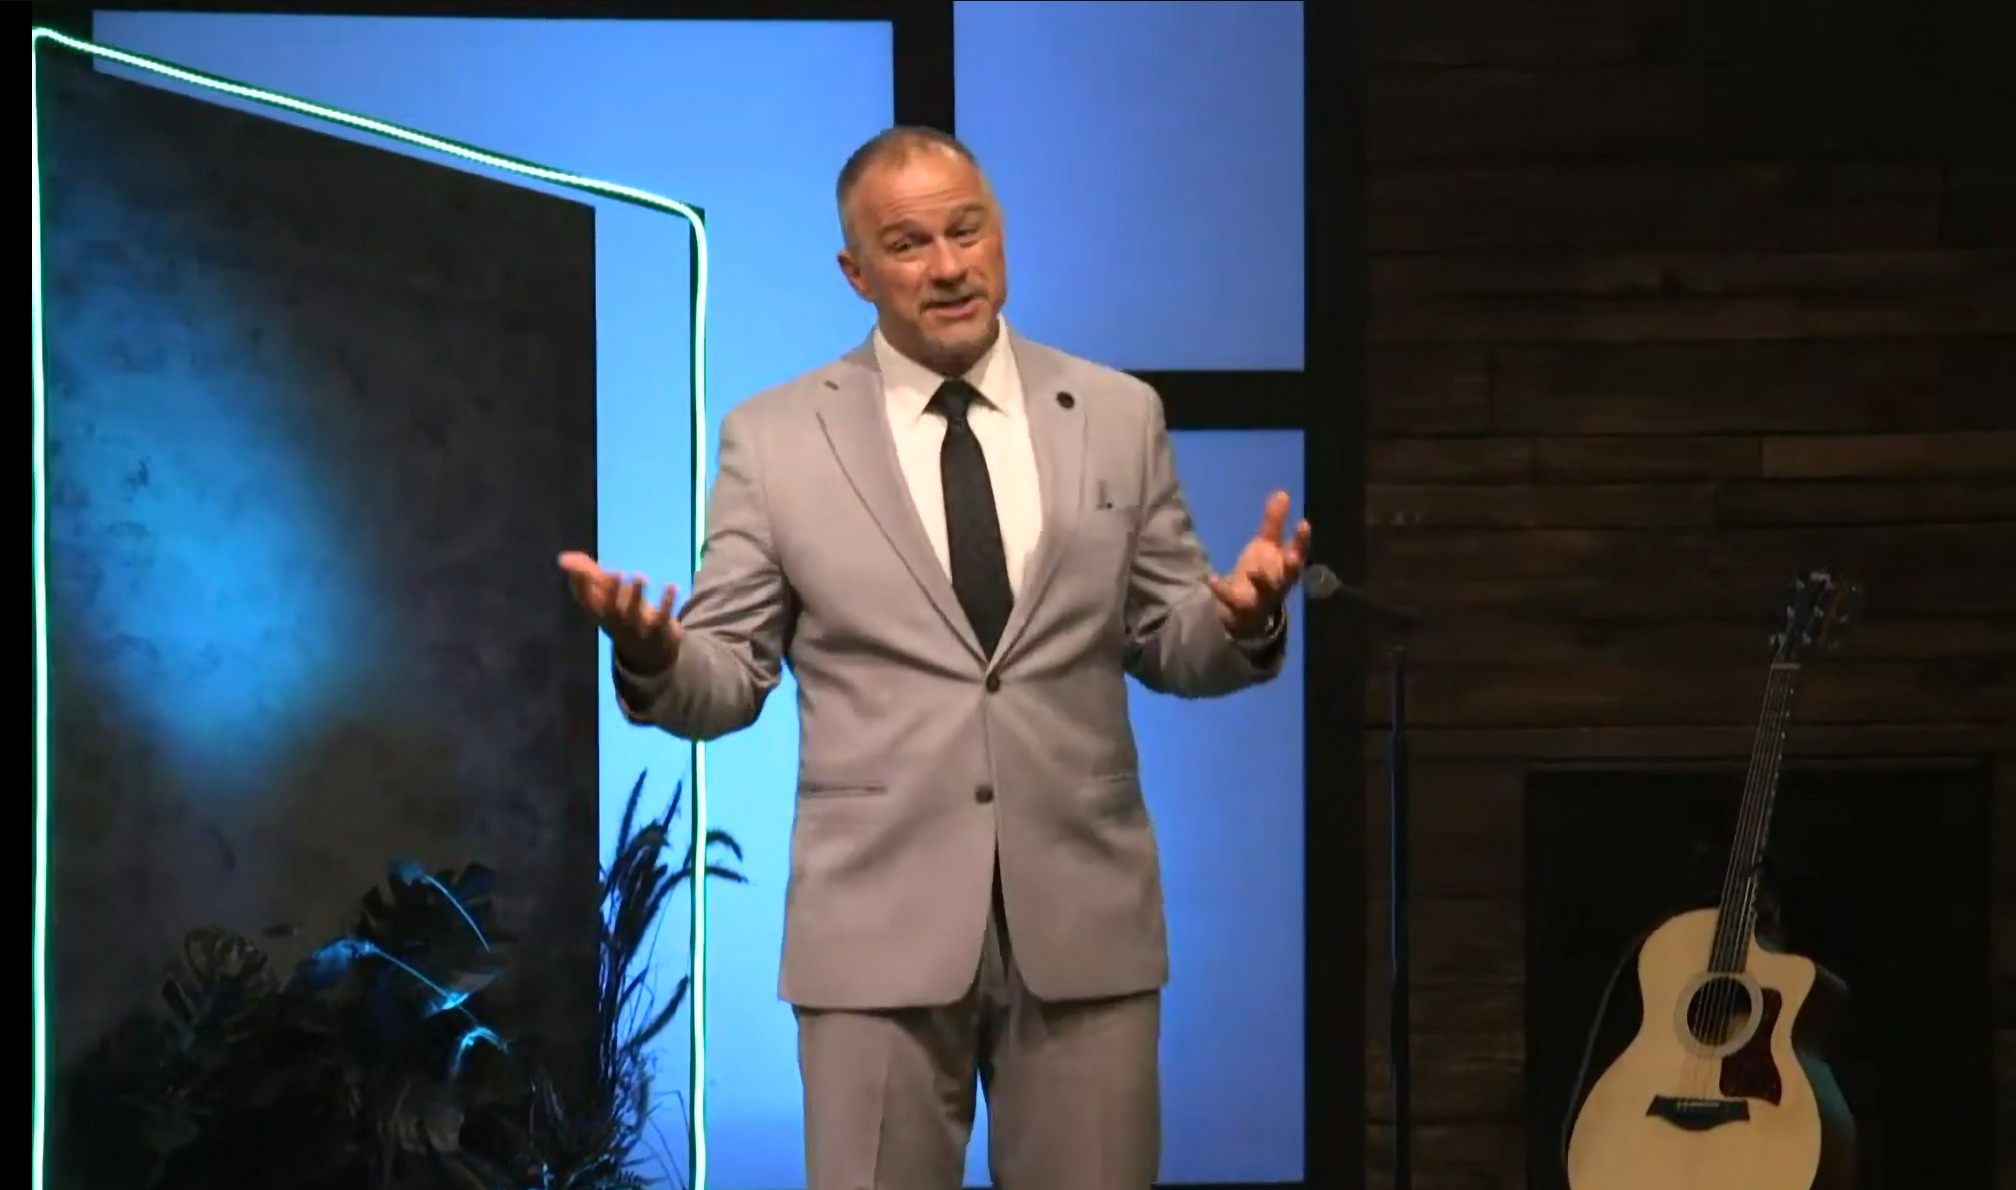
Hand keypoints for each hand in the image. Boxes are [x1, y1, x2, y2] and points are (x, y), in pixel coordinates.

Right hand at [558, 551, 682, 673]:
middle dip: (612, 591)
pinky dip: (668, 602)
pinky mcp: (659, 630)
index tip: (579, 570)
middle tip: (615, 572)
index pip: (586, 603)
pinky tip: (672, 585)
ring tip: (639, 576)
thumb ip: (588, 577)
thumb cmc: (623, 618)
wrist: (650, 655)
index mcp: (600, 615)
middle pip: (610, 609)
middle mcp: (616, 624)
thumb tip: (563, 558)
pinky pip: (663, 616)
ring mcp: (637, 629)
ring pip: (635, 613)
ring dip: (637, 595)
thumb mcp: (605, 600)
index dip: (581, 587)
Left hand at [1207, 491, 1310, 638]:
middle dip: (1292, 565)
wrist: (1244, 612)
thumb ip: (1274, 522)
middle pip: (1289, 576)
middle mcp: (1279, 584)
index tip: (1303, 523)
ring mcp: (1262, 599)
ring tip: (1254, 572)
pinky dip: (1224, 591)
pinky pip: (1234, 602)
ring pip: (1266, 592)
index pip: (1299, 552)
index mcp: (1286, 567)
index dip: (1301, 540)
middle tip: (1292, 556)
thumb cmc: (1260, 574)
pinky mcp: (1242, 609)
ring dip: (1262, 583)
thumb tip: (1283, 492)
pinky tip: (1213, 579)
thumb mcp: (1266, 546)